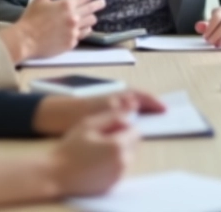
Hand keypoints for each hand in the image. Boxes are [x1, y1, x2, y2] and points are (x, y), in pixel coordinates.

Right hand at [15, 0, 105, 58]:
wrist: (25, 40)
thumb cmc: (31, 18)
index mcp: (66, 4)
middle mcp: (74, 17)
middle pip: (92, 9)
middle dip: (98, 4)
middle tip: (102, 3)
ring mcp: (74, 31)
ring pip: (91, 22)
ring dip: (91, 18)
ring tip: (91, 17)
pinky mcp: (72, 42)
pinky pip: (83, 35)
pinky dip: (82, 31)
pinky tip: (81, 30)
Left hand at [33, 90, 164, 135]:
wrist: (56, 115)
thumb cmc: (77, 114)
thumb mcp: (100, 112)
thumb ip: (119, 109)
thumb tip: (136, 106)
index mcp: (115, 97)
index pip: (141, 96)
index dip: (153, 102)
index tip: (164, 109)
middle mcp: (114, 98)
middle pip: (138, 98)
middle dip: (151, 104)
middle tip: (163, 112)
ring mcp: (108, 104)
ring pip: (131, 104)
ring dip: (143, 108)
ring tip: (152, 118)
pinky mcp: (102, 112)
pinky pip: (124, 111)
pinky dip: (132, 114)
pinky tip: (132, 124)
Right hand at [48, 111, 138, 196]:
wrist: (56, 174)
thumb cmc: (71, 147)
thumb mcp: (89, 124)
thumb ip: (112, 116)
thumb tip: (130, 113)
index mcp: (118, 146)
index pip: (135, 130)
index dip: (122, 127)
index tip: (106, 130)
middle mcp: (123, 163)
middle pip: (133, 144)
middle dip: (122, 139)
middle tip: (100, 140)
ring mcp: (118, 176)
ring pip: (128, 157)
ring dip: (119, 151)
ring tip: (97, 151)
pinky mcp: (112, 184)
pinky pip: (120, 169)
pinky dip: (113, 164)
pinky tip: (96, 162)